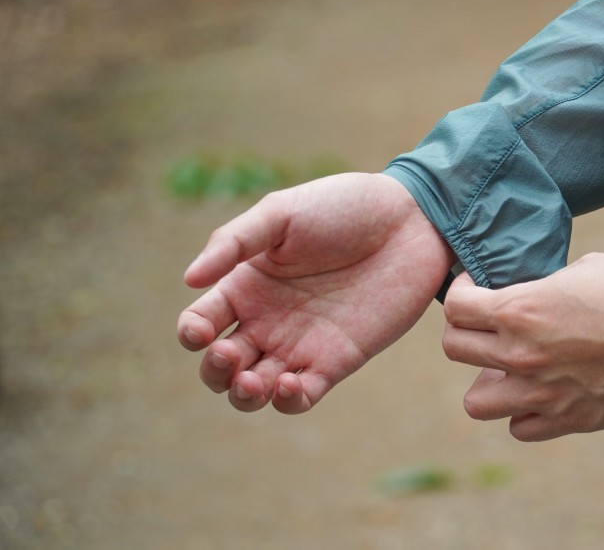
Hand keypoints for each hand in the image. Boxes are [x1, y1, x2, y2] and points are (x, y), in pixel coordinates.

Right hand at [177, 173, 452, 413]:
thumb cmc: (344, 206)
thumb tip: (188, 280)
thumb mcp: (281, 213)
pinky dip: (288, 401)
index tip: (201, 331)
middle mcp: (267, 319)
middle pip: (222, 366)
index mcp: (246, 284)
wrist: (410, 220)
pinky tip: (289, 384)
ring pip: (255, 389)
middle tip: (230, 355)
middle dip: (215, 372)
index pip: (201, 321)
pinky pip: (302, 396)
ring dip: (243, 396)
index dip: (192, 334)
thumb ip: (234, 242)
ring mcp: (301, 343)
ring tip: (253, 381)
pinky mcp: (337, 360)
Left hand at [442, 253, 603, 440]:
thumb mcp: (588, 268)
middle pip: (455, 349)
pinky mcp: (569, 420)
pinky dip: (525, 413)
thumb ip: (549, 284)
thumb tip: (539, 291)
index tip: (477, 287)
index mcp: (521, 310)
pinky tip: (544, 393)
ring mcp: (541, 393)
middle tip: (490, 325)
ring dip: (488, 382)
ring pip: (476, 401)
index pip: (456, 307)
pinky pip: (521, 428)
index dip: (463, 291)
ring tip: (510, 367)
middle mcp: (520, 355)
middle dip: (466, 332)